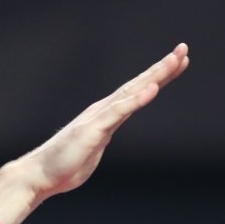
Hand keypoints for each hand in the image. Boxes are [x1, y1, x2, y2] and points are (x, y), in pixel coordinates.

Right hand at [0, 43, 190, 223]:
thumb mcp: (93, 147)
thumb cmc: (66, 164)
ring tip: (174, 60)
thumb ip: (101, 136)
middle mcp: (104, 110)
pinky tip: (153, 89)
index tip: (178, 62)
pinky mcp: (94, 129)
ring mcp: (99, 117)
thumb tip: (103, 135)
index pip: (138, 90)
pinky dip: (137, 99)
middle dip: (163, 67)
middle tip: (183, 49)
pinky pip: (119, 111)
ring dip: (155, 75)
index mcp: (107, 115)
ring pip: (132, 91)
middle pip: (139, 84)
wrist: (41, 174)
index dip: (159, 76)